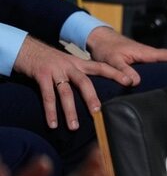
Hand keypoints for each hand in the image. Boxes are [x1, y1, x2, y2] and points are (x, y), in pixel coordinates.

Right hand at [13, 37, 127, 128]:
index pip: (101, 67)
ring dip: (70, 111)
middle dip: (91, 98)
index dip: (116, 74)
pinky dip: (50, 111)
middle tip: (99, 112)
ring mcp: (55, 70)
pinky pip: (46, 96)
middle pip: (84, 82)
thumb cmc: (50, 61)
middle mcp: (69, 66)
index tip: (130, 82)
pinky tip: (53, 124)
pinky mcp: (41, 75)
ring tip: (74, 127)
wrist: (26, 48)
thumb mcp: (68, 64)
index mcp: (79, 63)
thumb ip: (80, 75)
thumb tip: (94, 92)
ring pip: (65, 92)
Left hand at [86, 27, 166, 84]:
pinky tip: (166, 77)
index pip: (166, 55)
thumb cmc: (106, 48)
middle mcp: (148, 54)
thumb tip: (135, 82)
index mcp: (144, 52)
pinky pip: (155, 64)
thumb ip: (123, 70)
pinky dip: (163, 68)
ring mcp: (145, 56)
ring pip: (162, 62)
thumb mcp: (113, 60)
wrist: (99, 39)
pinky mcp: (141, 60)